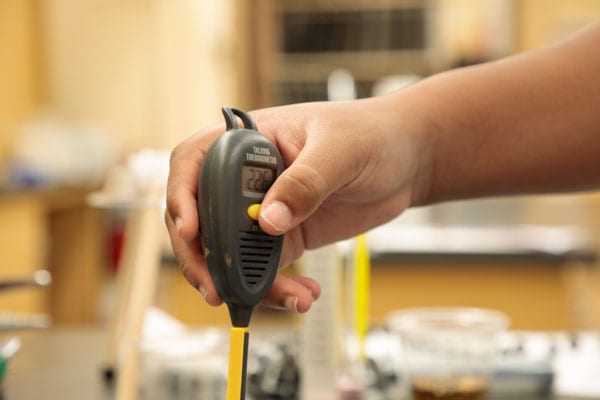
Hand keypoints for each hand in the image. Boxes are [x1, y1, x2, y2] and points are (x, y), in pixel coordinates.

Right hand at [165, 95, 425, 311]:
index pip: (193, 161)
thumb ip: (304, 183)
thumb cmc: (371, 135)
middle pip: (202, 217)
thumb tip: (266, 222)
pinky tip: (304, 295)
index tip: (191, 230)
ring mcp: (263, 209)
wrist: (405, 161)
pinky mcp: (285, 237)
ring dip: (244, 283)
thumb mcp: (340, 151)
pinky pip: (266, 268)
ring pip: (232, 252)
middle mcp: (247, 177)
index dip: (181, 196)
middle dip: (203, 257)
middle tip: (215, 290)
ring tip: (283, 298)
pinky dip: (277, 289)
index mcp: (249, 140)